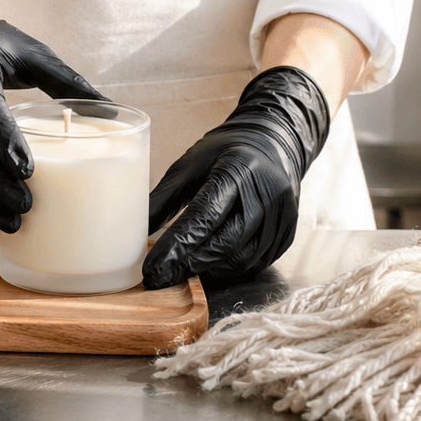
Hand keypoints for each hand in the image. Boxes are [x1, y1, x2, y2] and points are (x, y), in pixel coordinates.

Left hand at [141, 66, 329, 289]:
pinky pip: (257, 262)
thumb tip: (133, 233)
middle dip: (188, 263)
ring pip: (241, 258)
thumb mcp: (189, 165)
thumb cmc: (225, 152)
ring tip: (182, 269)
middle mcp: (266, 194)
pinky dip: (230, 268)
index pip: (204, 216)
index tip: (151, 268)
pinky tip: (210, 265)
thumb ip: (163, 198)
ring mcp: (282, 216)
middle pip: (224, 242)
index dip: (176, 246)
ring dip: (208, 268)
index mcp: (237, 170)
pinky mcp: (287, 233)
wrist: (273, 143)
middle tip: (160, 276)